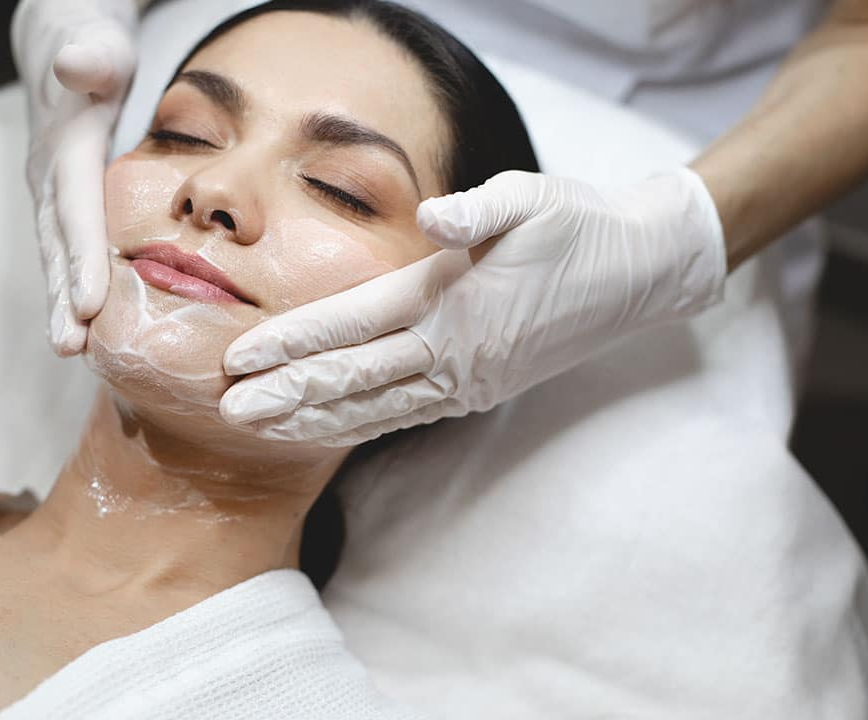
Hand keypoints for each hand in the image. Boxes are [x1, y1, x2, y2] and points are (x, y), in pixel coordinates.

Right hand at [12, 0, 138, 354]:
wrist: (69, 55)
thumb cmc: (96, 52)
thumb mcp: (97, 44)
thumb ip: (90, 54)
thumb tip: (77, 66)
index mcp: (65, 149)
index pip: (75, 209)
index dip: (83, 256)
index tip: (91, 303)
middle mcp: (50, 178)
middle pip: (56, 244)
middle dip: (62, 297)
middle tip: (71, 346)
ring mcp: (53, 195)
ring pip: (57, 256)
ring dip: (63, 304)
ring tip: (72, 349)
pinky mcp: (63, 206)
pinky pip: (68, 252)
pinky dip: (73, 288)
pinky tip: (87, 326)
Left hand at [219, 167, 726, 445]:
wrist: (640, 274)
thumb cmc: (579, 226)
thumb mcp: (532, 198)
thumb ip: (478, 209)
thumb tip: (431, 216)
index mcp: (452, 298)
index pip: (354, 324)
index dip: (294, 342)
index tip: (241, 357)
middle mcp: (454, 349)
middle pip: (354, 378)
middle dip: (287, 395)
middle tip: (227, 411)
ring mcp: (468, 378)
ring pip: (376, 408)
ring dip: (315, 420)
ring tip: (262, 430)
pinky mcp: (481, 390)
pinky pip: (408, 414)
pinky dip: (361, 424)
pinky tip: (329, 429)